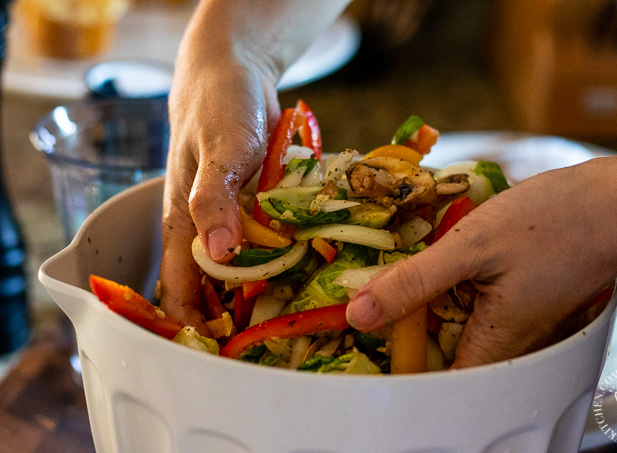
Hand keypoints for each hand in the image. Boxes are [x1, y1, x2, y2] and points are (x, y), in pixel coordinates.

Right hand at [159, 24, 279, 333]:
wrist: (237, 76)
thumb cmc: (217, 109)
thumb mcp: (218, 150)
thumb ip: (213, 199)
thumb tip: (220, 253)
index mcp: (184, 228)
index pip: (179, 297)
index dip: (196, 332)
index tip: (226, 362)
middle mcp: (208, 234)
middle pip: (217, 296)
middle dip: (240, 323)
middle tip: (276, 349)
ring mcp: (238, 225)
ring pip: (249, 276)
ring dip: (268, 296)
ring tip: (300, 323)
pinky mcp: (263, 213)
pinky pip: (275, 248)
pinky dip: (289, 264)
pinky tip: (314, 279)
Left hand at [346, 149, 616, 367]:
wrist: (614, 200)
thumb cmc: (553, 221)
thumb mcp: (469, 247)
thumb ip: (414, 282)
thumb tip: (361, 312)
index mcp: (493, 344)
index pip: (431, 377)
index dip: (394, 360)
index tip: (364, 334)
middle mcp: (505, 342)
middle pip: (439, 349)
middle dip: (403, 323)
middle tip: (370, 293)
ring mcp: (513, 320)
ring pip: (453, 322)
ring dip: (423, 300)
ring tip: (395, 273)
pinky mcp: (516, 297)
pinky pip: (471, 300)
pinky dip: (448, 283)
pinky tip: (435, 258)